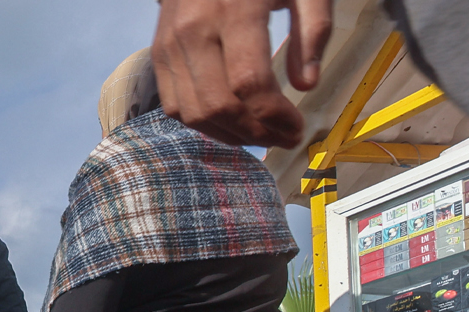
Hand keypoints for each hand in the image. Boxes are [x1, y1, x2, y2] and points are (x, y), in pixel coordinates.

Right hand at [152, 0, 331, 147]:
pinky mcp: (158, 54)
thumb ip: (313, 31)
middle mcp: (195, 31)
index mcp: (236, 11)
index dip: (275, 116)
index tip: (298, 128)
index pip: (250, 84)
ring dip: (228, 135)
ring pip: (193, 113)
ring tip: (258, 135)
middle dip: (254, 133)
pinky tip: (230, 122)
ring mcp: (170, 45)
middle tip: (281, 138)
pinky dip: (203, 123)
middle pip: (218, 105)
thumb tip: (306, 85)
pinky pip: (174, 105)